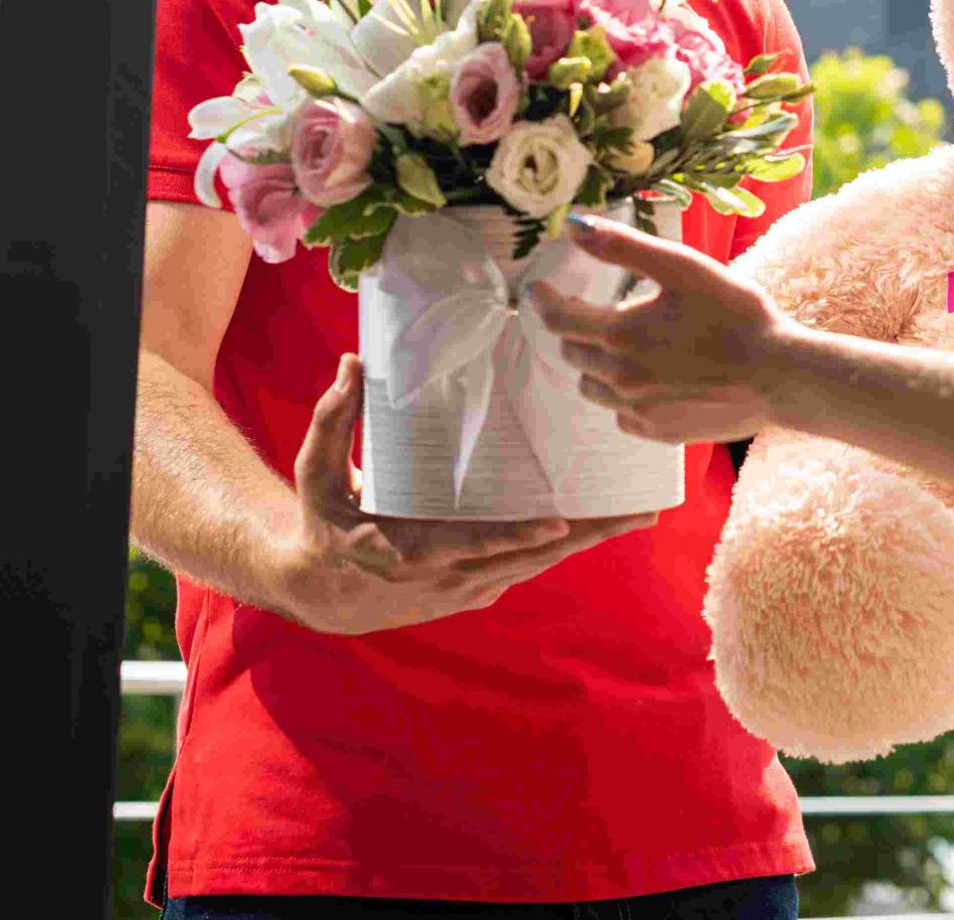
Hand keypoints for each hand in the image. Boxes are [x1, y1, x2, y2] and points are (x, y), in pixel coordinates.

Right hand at [273, 353, 656, 635]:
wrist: (323, 590)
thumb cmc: (324, 521)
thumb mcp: (318, 471)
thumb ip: (334, 418)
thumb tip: (353, 362)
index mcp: (409, 552)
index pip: (471, 544)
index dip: (514, 538)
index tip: (556, 524)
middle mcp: (447, 577)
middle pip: (526, 558)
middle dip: (583, 535)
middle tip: (634, 512)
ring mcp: (466, 587)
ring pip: (536, 564)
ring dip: (586, 541)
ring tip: (635, 513)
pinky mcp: (478, 586)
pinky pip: (528, 565)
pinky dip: (565, 546)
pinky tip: (602, 521)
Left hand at [529, 212, 795, 444]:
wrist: (780, 375)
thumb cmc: (737, 314)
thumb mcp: (682, 267)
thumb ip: (623, 247)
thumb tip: (575, 226)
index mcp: (620, 334)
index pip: (559, 319)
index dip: (544, 300)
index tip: (538, 289)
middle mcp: (620, 379)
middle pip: (573, 354)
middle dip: (574, 330)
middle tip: (588, 311)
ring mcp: (639, 411)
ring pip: (593, 389)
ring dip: (595, 366)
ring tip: (620, 347)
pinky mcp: (660, 432)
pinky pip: (622, 416)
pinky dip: (623, 397)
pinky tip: (649, 380)